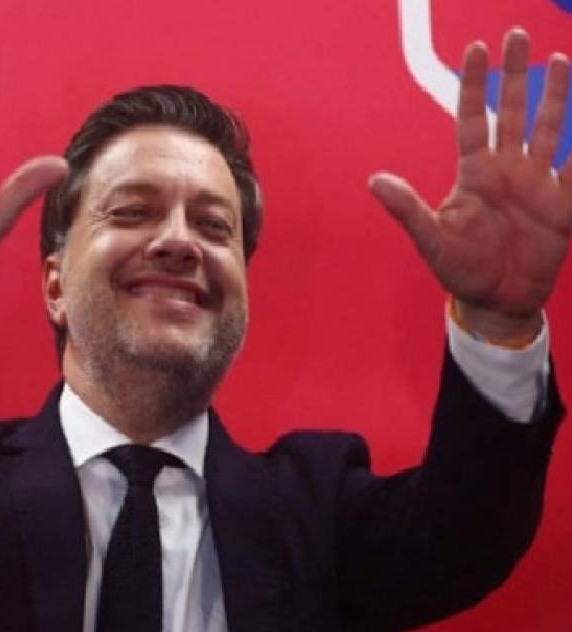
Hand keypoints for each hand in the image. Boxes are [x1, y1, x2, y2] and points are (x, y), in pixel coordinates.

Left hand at [370, 28, 571, 343]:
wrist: (497, 300)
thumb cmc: (459, 269)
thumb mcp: (431, 239)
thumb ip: (407, 209)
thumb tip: (374, 181)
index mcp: (474, 174)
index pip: (473, 118)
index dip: (473, 85)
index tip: (475, 48)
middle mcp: (506, 170)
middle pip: (513, 111)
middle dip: (515, 74)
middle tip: (517, 35)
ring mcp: (537, 184)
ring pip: (550, 128)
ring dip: (557, 95)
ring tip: (562, 58)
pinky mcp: (562, 204)